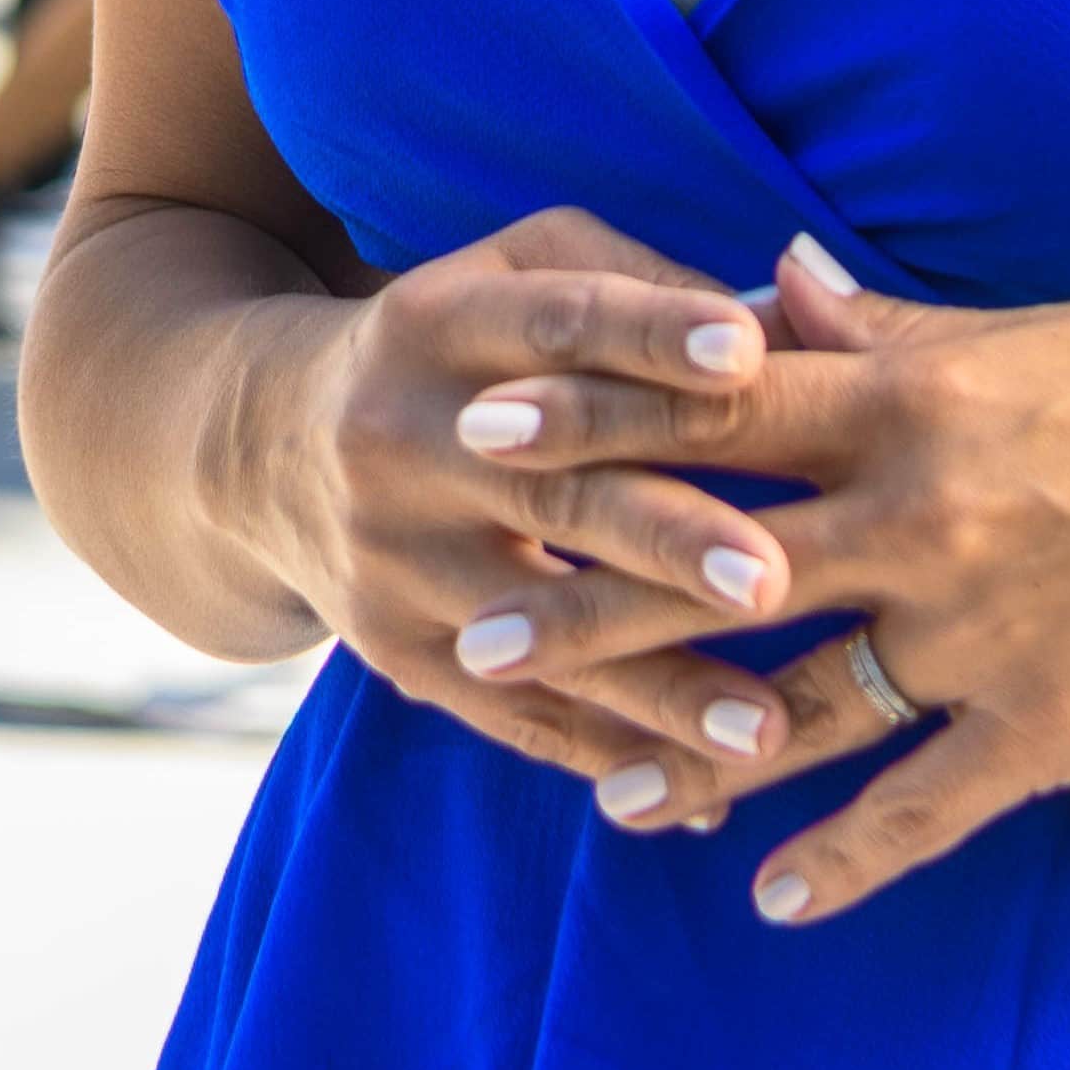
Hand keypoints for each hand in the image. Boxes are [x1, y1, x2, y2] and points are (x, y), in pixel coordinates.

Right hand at [254, 211, 817, 808]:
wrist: (270, 446)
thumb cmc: (465, 347)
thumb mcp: (523, 273)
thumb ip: (651, 286)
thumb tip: (799, 316)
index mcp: (440, 320)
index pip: (559, 322)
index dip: (652, 336)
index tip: (749, 356)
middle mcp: (400, 437)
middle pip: (552, 490)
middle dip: (665, 538)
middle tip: (771, 578)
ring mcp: (391, 555)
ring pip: (540, 631)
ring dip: (658, 687)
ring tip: (768, 733)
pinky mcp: (393, 650)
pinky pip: (515, 716)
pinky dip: (614, 755)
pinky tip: (707, 797)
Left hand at [465, 244, 1069, 923]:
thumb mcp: (1022, 337)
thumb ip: (878, 324)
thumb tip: (763, 273)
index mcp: (913, 403)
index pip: (713, 406)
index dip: (591, 419)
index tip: (482, 431)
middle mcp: (925, 519)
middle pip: (718, 563)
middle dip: (590, 601)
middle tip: (477, 636)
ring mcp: (981, 635)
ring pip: (800, 705)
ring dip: (689, 753)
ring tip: (602, 794)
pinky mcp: (1046, 730)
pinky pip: (921, 807)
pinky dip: (842, 858)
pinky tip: (768, 898)